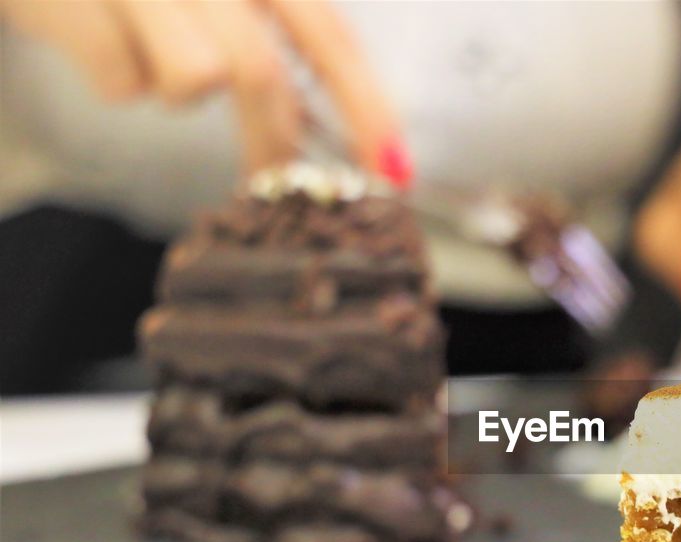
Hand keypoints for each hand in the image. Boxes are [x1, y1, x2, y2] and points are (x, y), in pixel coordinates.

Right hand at [1, 0, 409, 182]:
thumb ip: (268, 32)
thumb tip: (326, 127)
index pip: (330, 35)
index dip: (368, 107)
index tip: (392, 173)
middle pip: (261, 71)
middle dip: (271, 142)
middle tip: (270, 181)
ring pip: (193, 76)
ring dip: (174, 88)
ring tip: (147, 57)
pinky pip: (121, 80)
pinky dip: (114, 80)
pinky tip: (98, 40)